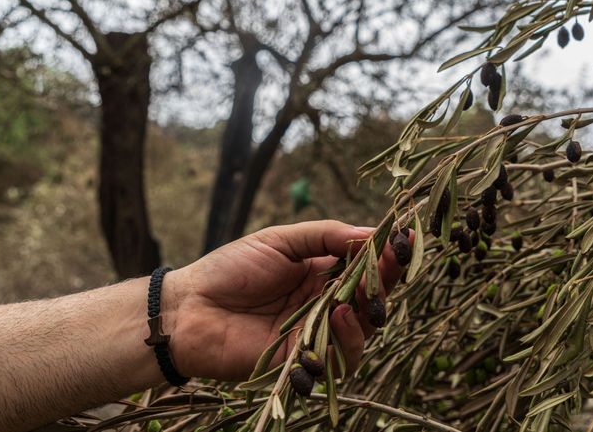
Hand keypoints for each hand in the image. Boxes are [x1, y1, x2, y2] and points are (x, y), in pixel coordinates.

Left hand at [164, 220, 406, 380]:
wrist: (189, 308)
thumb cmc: (230, 268)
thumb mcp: (280, 239)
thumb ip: (326, 236)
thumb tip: (373, 232)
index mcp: (321, 273)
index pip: (364, 266)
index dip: (385, 255)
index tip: (404, 238)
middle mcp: (324, 304)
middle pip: (371, 299)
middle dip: (385, 280)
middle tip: (392, 262)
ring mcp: (316, 333)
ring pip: (364, 330)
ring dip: (370, 309)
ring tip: (363, 290)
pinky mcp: (304, 360)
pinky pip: (340, 356)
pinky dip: (348, 337)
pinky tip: (339, 313)